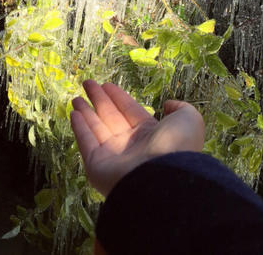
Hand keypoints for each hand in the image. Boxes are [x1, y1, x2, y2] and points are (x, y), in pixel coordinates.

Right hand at [70, 80, 204, 196]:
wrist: (161, 180)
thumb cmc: (176, 146)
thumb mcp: (189, 120)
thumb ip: (180, 108)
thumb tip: (167, 105)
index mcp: (151, 135)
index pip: (130, 111)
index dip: (118, 97)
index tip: (107, 84)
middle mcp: (130, 145)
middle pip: (111, 117)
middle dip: (99, 100)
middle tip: (87, 83)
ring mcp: (113, 156)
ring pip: (96, 128)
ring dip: (85, 112)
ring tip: (75, 97)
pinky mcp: (96, 166)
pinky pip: (87, 142)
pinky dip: (79, 128)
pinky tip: (73, 113)